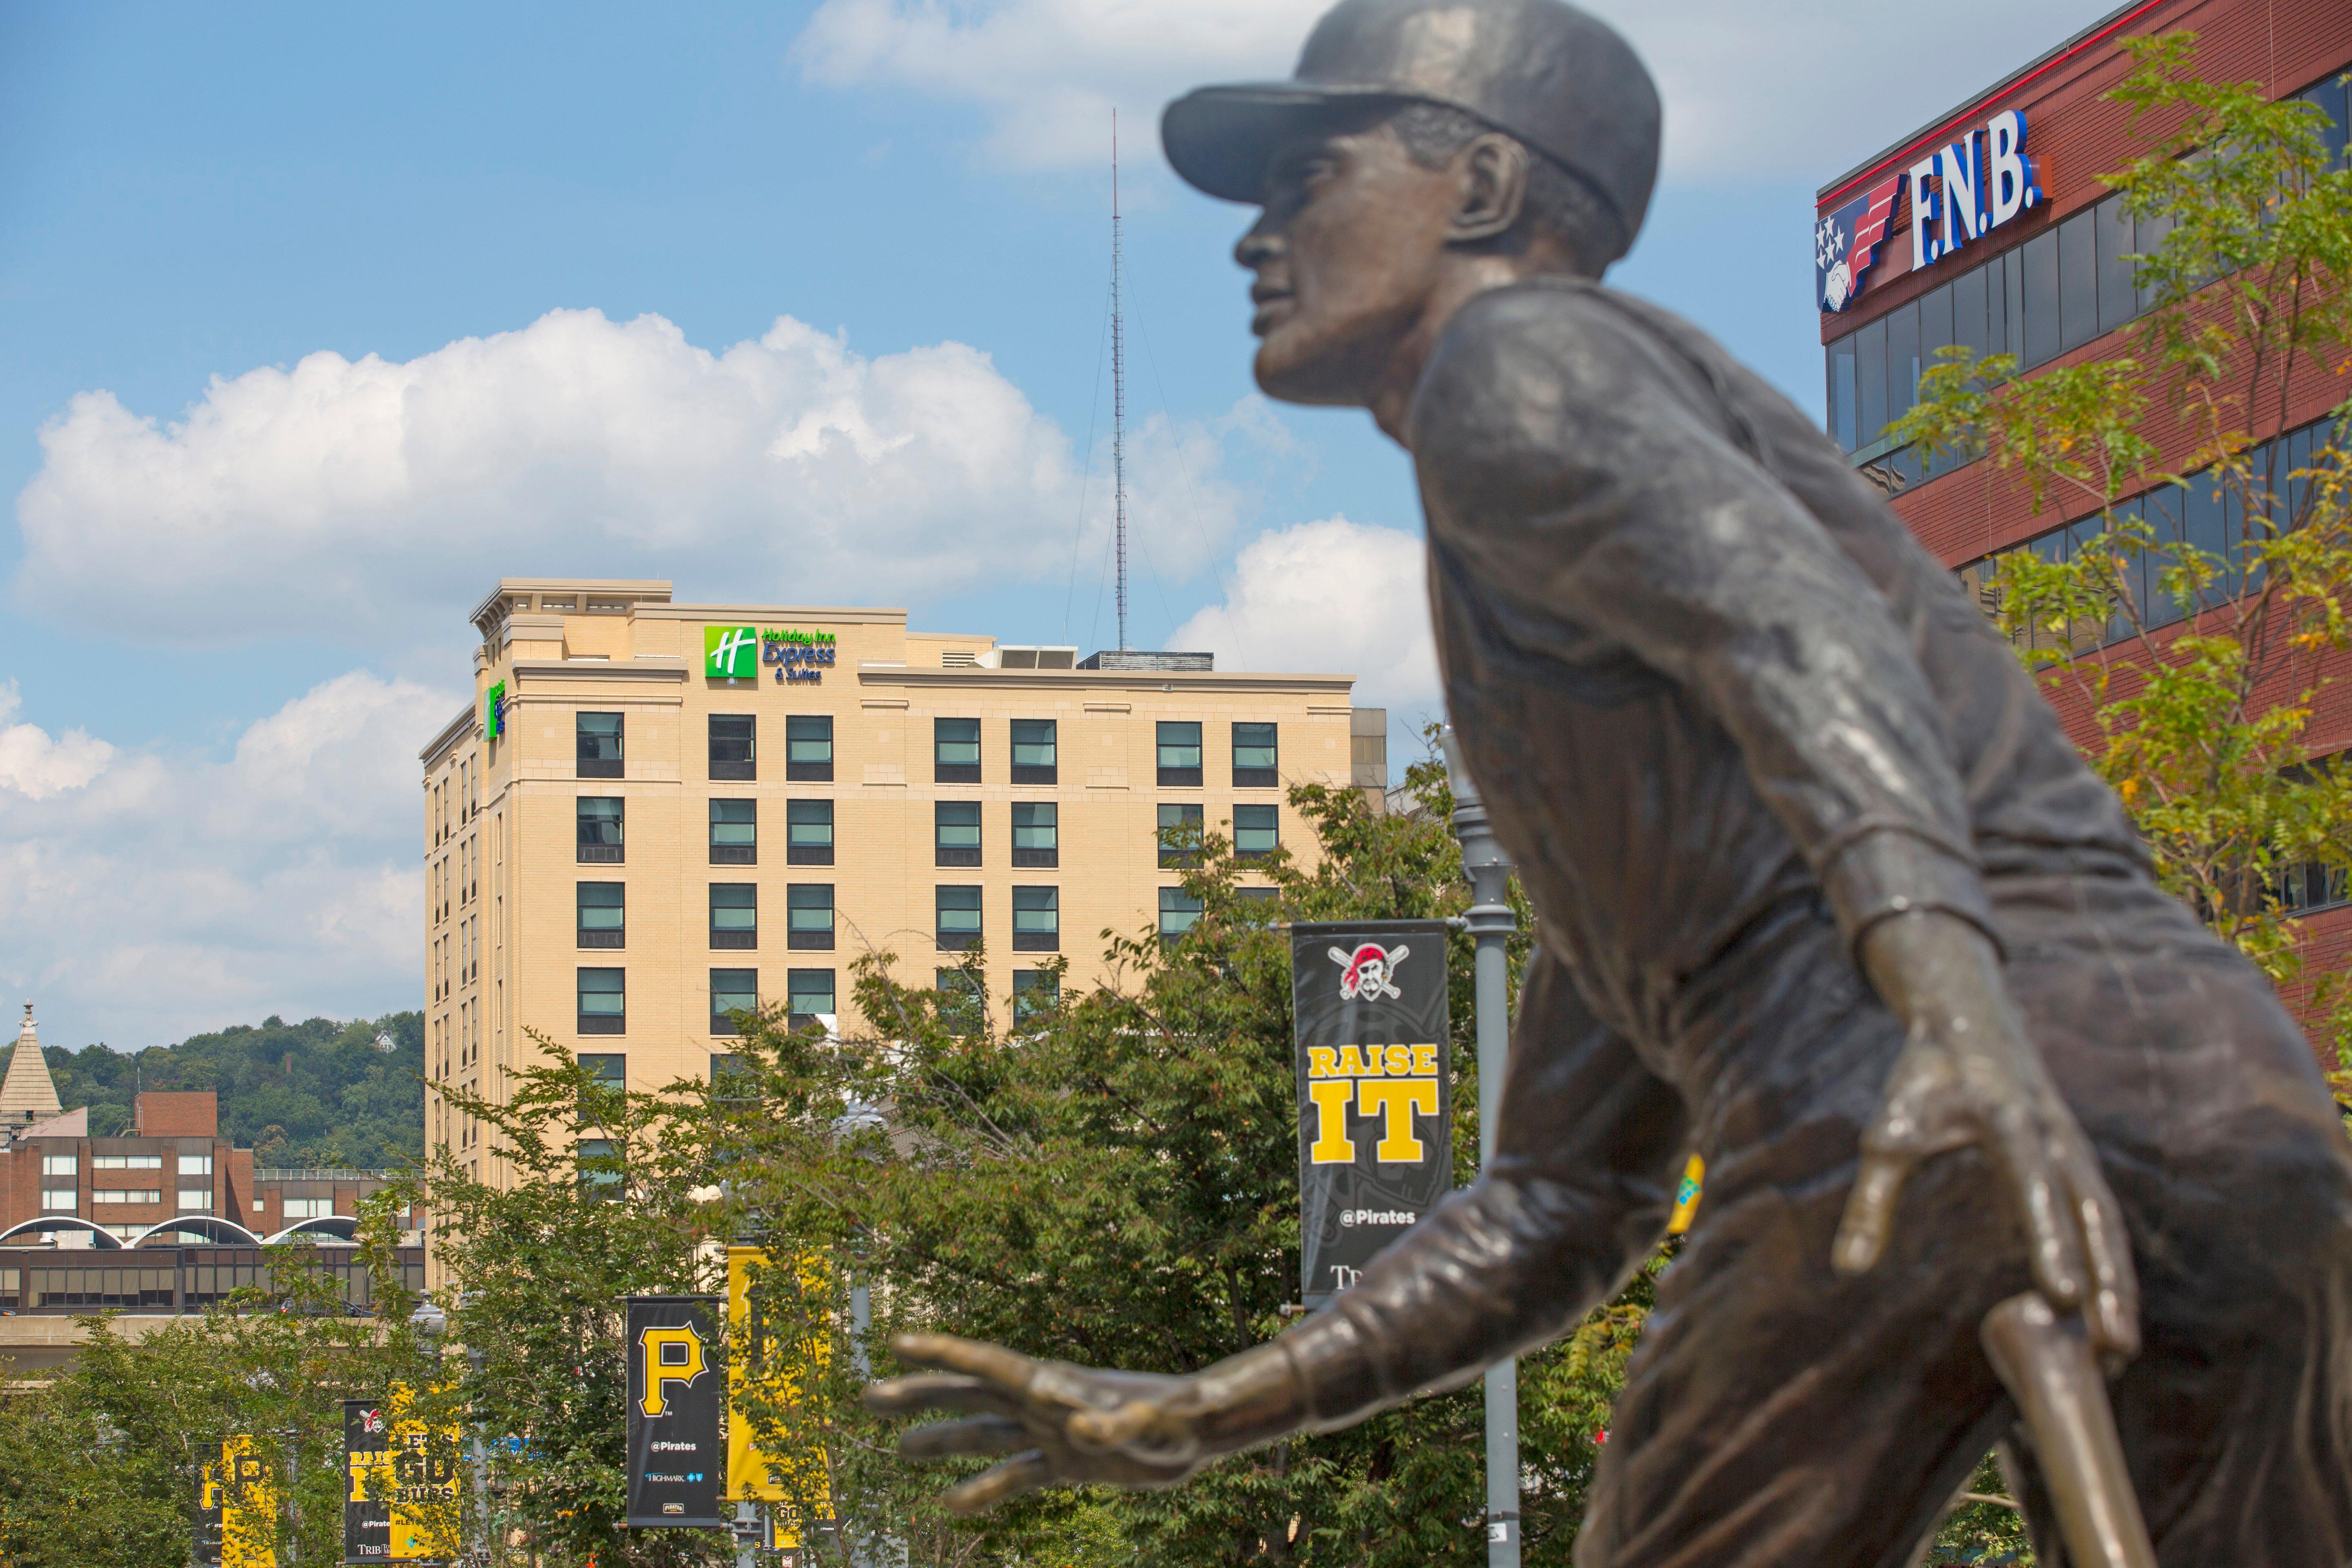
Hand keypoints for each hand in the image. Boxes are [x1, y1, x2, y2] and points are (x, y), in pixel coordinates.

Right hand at [865, 1334, 1289, 1513]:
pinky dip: (985, 1490)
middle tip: (868, 1397)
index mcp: (1056, 1385)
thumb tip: (1075, 1427)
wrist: (1205, 1429)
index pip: (989, 1365)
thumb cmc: (1183, 1419)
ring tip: (897, 1449)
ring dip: (942, 1441)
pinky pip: (1017, 1477)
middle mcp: (1045, 1404)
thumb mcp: (1152, 1422)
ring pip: (985, 1435)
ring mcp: (1054, 1433)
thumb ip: (1116, 1426)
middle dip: (922, 1394)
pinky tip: (952, 1505)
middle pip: (972, 1395)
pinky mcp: (1070, 1465)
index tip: (898, 1343)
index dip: (944, 1353)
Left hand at [1834, 912, 2139, 1361]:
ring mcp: (2076, 1149)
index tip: (2061, 1297)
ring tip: (2121, 1353)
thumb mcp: (1890, 1132)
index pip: (2034, 1186)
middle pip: (2092, 1214)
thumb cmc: (1923, 1080)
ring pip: (2108, 1223)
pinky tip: (2112, 1318)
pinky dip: (2112, 1266)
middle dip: (2108, 1281)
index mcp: (2009, 1119)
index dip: (2050, 1241)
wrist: (1969, 1021)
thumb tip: (1847, 1270)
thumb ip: (1872, 1201)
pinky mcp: (2080, 1163)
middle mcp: (2056, 1136)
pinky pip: (2105, 1220)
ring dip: (2119, 1285)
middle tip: (2115, 1349)